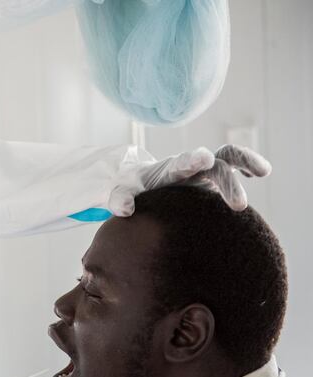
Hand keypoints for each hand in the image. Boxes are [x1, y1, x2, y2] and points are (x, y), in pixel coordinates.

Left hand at [109, 144, 271, 215]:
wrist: (140, 181)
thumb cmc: (131, 190)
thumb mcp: (120, 195)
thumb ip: (119, 200)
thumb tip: (124, 210)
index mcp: (169, 170)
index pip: (182, 163)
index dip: (192, 160)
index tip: (205, 159)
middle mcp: (190, 166)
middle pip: (213, 164)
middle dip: (227, 181)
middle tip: (239, 205)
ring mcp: (204, 170)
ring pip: (229, 158)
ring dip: (247, 161)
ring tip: (264, 170)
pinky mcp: (213, 178)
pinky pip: (234, 166)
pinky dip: (247, 165)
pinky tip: (259, 173)